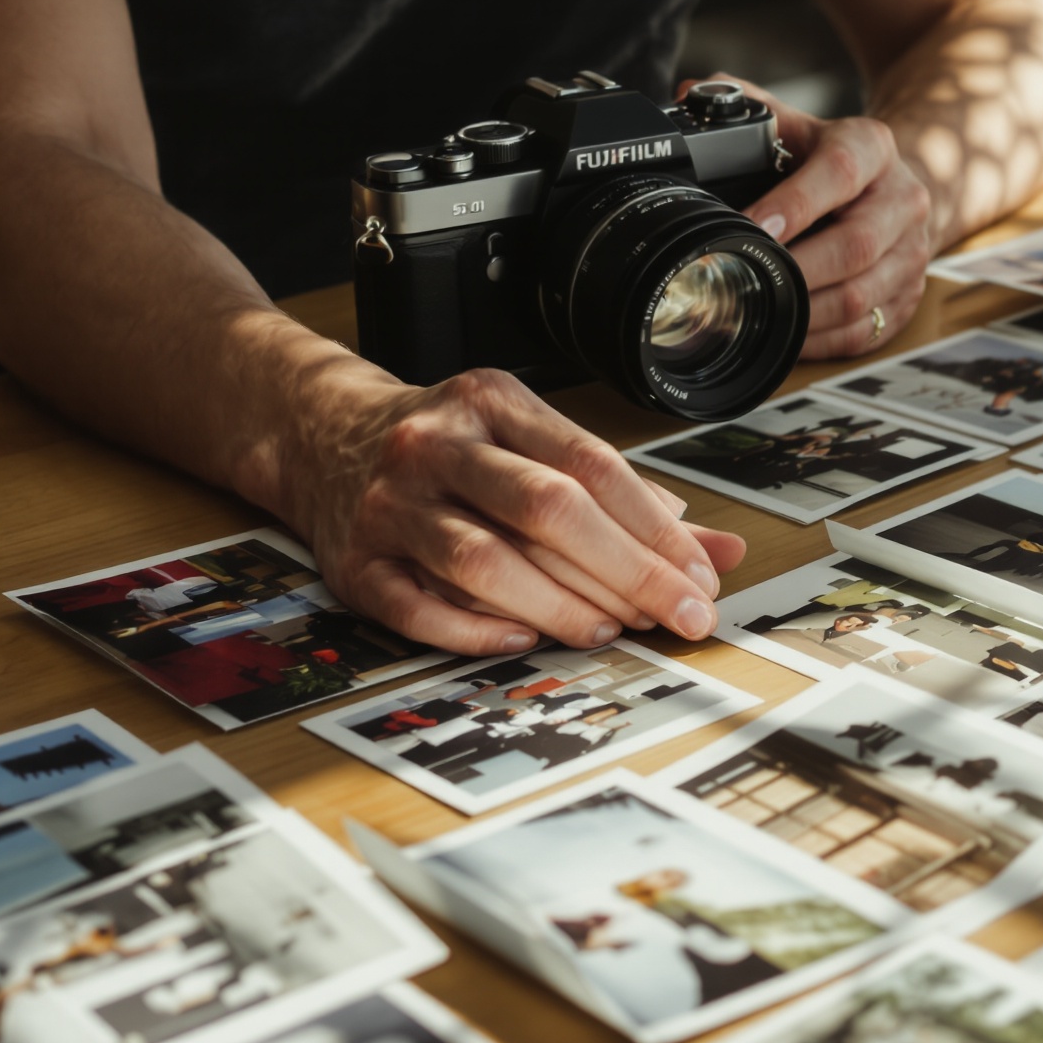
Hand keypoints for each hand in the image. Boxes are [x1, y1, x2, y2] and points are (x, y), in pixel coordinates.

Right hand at [278, 365, 747, 653]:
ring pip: (482, 561)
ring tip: (605, 630)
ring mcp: (389, 504)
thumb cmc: (452, 450)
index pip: (593, 467)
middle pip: (547, 510)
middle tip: (678, 618)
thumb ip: (628, 499)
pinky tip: (522, 640)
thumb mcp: (533, 444)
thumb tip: (723, 551)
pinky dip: (475, 631)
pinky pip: (416, 607)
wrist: (319, 435)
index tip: (702, 580)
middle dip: (628, 572)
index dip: (657, 531)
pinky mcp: (352, 562)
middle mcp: (437, 445)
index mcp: (493, 403)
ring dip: (557, 605)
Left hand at [681, 75, 932, 359]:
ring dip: (808, 312)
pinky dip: (825, 340)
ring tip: (764, 312)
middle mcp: (903, 199)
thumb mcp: (801, 125)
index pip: (838, 173)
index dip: (795, 203)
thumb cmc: (837, 160)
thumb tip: (689, 94)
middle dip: (797, 270)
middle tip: (748, 280)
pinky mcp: (911, 293)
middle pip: (855, 245)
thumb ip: (750, 109)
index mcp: (872, 148)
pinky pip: (869, 329)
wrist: (898, 187)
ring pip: (863, 295)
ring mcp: (913, 251)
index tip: (753, 225)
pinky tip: (793, 334)